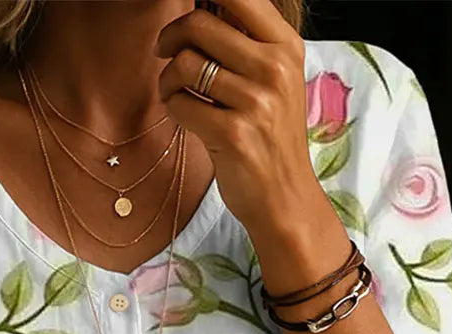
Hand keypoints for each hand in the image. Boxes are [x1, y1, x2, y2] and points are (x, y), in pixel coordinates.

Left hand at [155, 0, 324, 250]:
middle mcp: (275, 68)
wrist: (284, 198)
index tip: (186, 14)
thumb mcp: (274, 80)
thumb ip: (245, 42)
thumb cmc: (270, 137)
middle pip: (200, 25)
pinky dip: (173, 107)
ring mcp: (256, 102)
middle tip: (165, 51)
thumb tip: (200, 8)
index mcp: (286, 46)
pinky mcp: (234, 134)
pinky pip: (180, 103)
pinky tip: (183, 114)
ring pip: (185, 65)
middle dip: (171, 37)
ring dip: (168, 78)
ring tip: (175, 92)